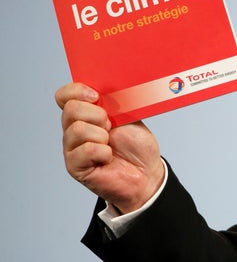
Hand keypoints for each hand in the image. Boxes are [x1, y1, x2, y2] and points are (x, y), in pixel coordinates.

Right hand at [56, 83, 164, 213]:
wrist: (146, 172)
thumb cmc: (137, 146)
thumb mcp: (130, 116)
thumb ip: (114, 102)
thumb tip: (104, 88)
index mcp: (86, 113)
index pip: (65, 95)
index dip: (77, 91)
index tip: (97, 96)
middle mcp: (74, 129)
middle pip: (71, 109)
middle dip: (98, 115)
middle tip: (111, 127)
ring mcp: (73, 148)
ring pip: (78, 129)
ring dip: (102, 136)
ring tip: (110, 144)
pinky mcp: (75, 166)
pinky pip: (86, 150)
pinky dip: (103, 152)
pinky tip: (108, 157)